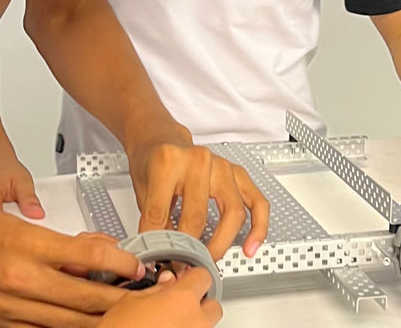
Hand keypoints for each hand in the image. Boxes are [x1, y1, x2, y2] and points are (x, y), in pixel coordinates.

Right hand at [0, 193, 144, 327]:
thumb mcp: (21, 220)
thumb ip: (62, 240)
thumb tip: (97, 249)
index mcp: (26, 244)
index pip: (88, 257)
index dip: (120, 263)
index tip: (137, 265)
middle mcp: (18, 279)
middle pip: (83, 297)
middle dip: (118, 298)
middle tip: (142, 294)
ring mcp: (7, 307)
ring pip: (65, 322)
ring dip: (96, 319)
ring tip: (119, 313)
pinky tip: (80, 325)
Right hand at [98, 268, 221, 327]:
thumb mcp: (129, 302)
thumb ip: (154, 289)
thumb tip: (167, 281)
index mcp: (182, 300)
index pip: (203, 276)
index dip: (192, 276)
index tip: (186, 279)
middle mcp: (196, 322)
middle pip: (213, 306)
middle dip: (199, 304)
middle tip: (179, 306)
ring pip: (206, 327)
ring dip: (193, 323)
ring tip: (169, 324)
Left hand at [128, 132, 269, 260]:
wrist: (162, 137)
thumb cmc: (153, 160)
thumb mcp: (142, 189)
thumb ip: (153, 222)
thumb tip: (162, 254)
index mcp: (168, 161)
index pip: (160, 213)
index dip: (157, 244)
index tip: (158, 260)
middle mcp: (198, 160)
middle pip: (198, 217)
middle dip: (189, 249)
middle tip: (182, 264)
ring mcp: (221, 165)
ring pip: (233, 212)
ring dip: (222, 244)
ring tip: (210, 260)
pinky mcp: (236, 172)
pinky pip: (257, 202)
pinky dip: (258, 227)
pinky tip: (250, 246)